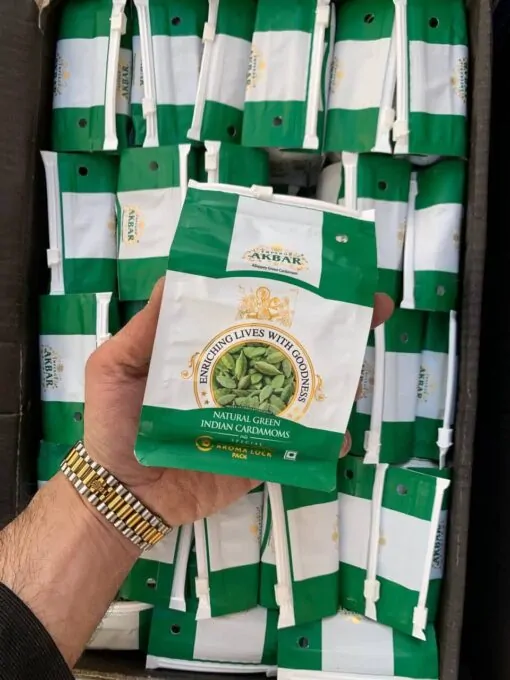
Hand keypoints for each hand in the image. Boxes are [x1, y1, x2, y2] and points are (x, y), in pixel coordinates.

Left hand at [84, 281, 392, 527]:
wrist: (122, 495)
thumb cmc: (114, 424)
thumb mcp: (116, 365)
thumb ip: (144, 328)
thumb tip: (175, 274)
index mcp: (209, 351)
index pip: (250, 313)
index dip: (283, 292)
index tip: (319, 273)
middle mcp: (238, 377)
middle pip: (289, 347)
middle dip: (332, 325)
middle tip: (373, 307)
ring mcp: (254, 416)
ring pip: (302, 389)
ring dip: (337, 375)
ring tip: (363, 356)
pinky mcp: (261, 453)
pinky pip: (298, 445)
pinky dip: (325, 439)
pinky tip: (342, 430)